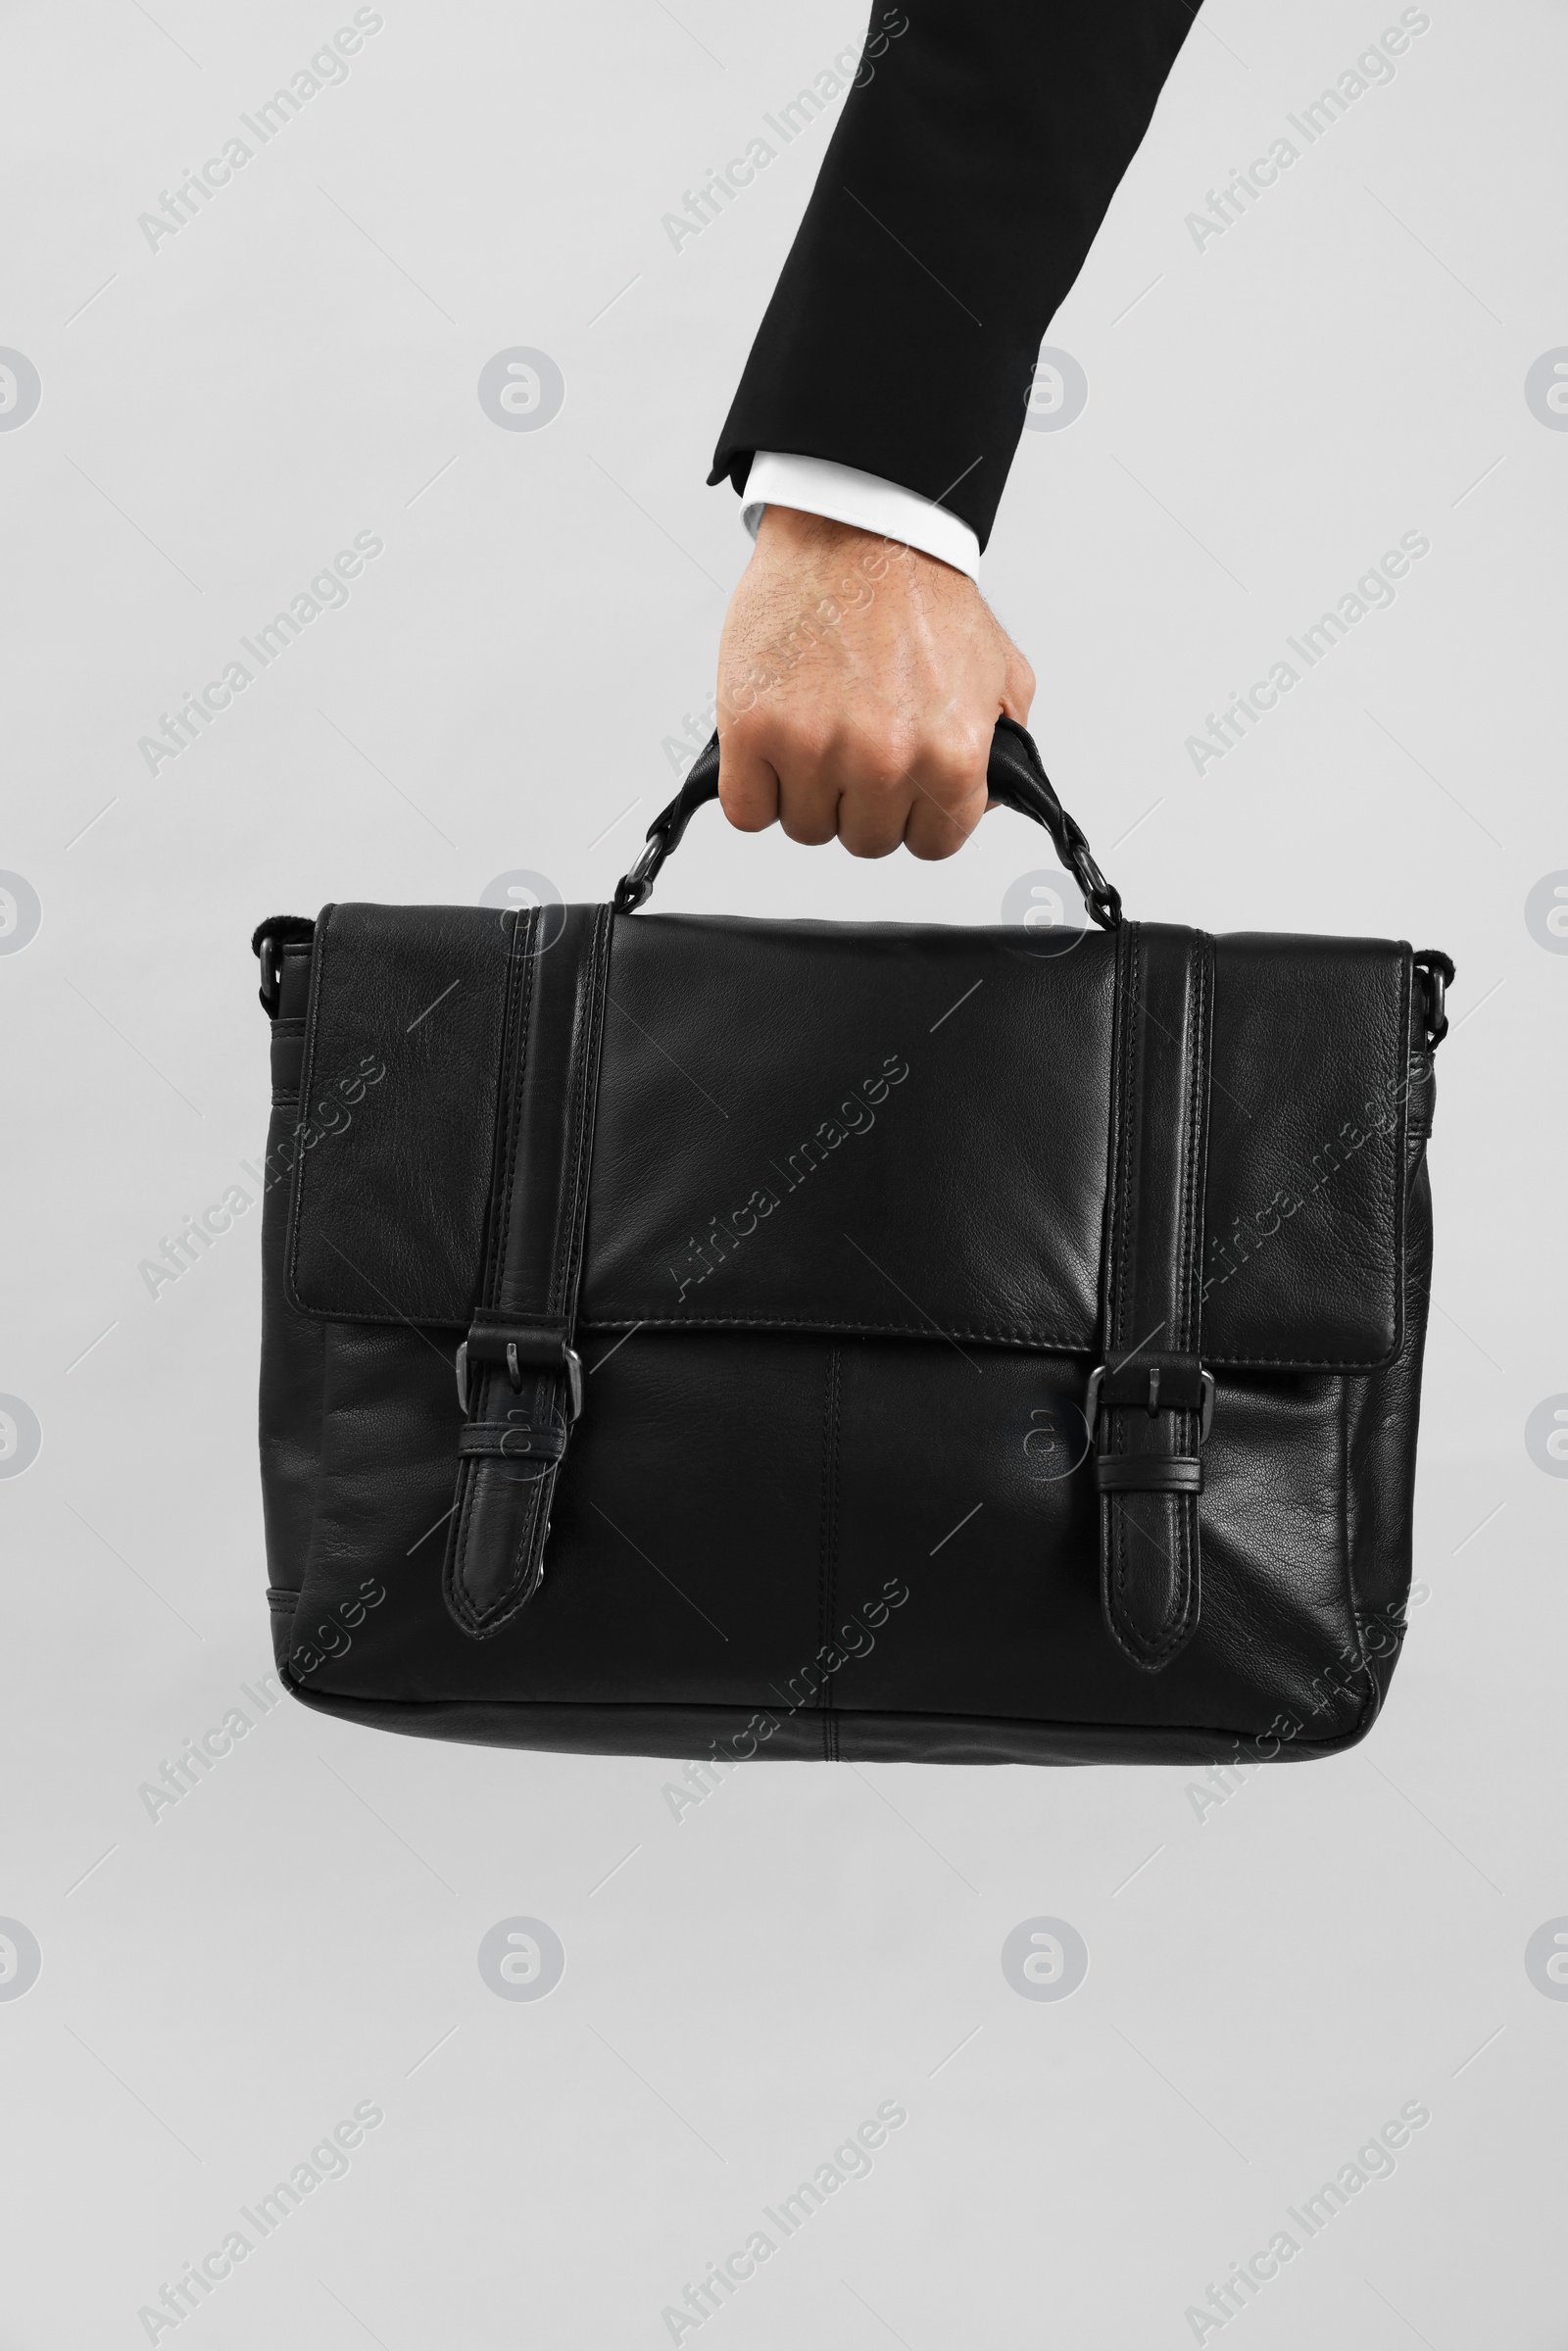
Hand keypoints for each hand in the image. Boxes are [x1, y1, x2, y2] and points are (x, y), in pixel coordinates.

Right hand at [714, 505, 1034, 860]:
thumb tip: (985, 798)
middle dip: (862, 801)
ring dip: (808, 793)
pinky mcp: (754, 731)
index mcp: (952, 754)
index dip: (916, 815)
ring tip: (817, 733)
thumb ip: (1001, 745)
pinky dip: (755, 789)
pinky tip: (773, 751)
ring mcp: (815, 748)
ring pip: (806, 828)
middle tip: (856, 746)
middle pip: (866, 840)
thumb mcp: (998, 671)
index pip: (933, 844)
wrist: (856, 528)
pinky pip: (748, 810)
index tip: (903, 786)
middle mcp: (886, 759)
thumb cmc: (918, 591)